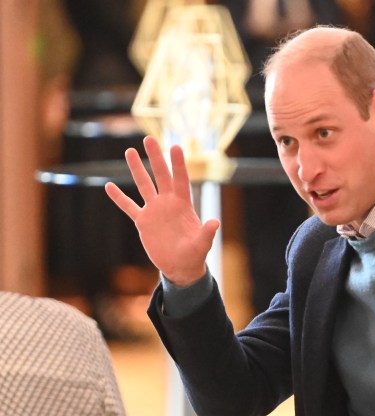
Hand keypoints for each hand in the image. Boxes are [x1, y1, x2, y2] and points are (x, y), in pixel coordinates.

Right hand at [105, 136, 219, 285]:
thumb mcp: (202, 244)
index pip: (181, 180)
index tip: (175, 146)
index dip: (178, 164)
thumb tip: (215, 222)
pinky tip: (109, 186)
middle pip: (161, 176)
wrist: (180, 266)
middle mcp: (168, 203)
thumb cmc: (195, 255)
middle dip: (155, 157)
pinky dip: (119, 198)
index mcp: (184, 205)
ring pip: (144, 185)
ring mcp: (155, 210)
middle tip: (148, 138)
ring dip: (137, 169)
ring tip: (129, 151)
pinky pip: (129, 207)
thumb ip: (207, 233)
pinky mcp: (143, 222)